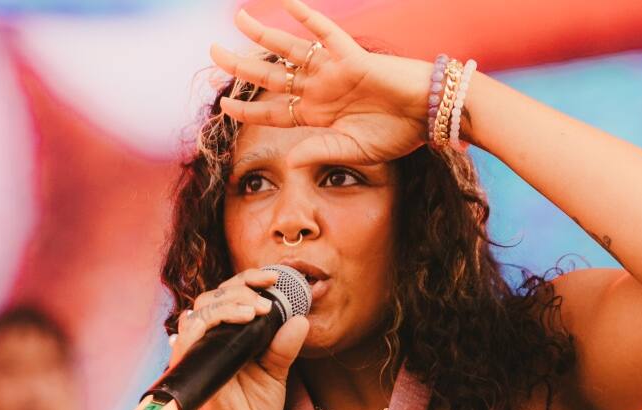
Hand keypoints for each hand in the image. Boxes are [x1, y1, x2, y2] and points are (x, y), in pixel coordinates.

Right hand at [170, 268, 309, 409]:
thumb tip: (300, 318)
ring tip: (259, 308)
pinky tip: (243, 318)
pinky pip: (192, 332)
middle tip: (268, 292)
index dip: (249, 280)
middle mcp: (209, 341)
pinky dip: (216, 318)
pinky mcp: (190, 366)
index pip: (229, 296)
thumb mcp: (276, 374)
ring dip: (232, 300)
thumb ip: (284, 346)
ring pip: (202, 307)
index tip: (275, 277)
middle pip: (214, 295)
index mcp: (227, 338)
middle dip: (242, 285)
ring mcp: (197, 352)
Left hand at [209, 0, 433, 166]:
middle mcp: (320, 90)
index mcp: (318, 116)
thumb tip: (290, 161)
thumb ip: (321, 151)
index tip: (223, 106)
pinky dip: (306, 17)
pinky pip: (325, 33)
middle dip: (239, 66)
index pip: (273, 112)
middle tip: (212, 54)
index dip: (247, 110)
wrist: (429, 115)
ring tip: (236, 19)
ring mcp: (333, 71)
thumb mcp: (354, 150)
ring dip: (262, 34)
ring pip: (289, 50)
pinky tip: (287, 3)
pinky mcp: (350, 57)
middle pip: (271, 76)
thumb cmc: (398, 134)